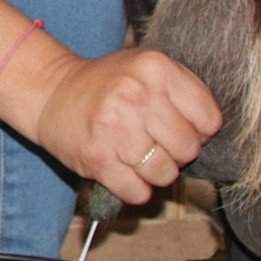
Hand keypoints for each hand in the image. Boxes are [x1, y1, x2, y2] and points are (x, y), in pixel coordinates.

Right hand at [27, 48, 222, 207]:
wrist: (50, 92)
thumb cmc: (106, 84)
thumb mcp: (145, 68)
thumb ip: (183, 91)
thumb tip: (209, 135)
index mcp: (155, 68)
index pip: (209, 120)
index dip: (198, 130)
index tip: (178, 127)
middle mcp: (135, 94)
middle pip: (188, 149)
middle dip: (176, 153)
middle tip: (155, 142)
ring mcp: (114, 127)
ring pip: (165, 174)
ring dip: (155, 173)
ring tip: (137, 156)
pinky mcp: (97, 158)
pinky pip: (138, 192)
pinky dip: (134, 188)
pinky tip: (122, 169)